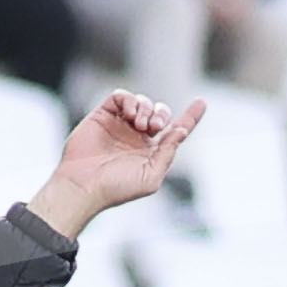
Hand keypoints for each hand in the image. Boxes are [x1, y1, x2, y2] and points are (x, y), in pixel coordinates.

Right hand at [25, 89, 204, 238]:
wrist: (84, 185)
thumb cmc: (116, 188)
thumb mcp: (151, 177)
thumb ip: (167, 154)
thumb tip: (181, 132)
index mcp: (151, 153)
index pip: (175, 131)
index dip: (189, 117)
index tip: (202, 102)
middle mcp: (137, 137)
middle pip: (160, 113)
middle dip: (162, 115)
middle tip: (155, 127)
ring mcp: (120, 125)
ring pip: (142, 103)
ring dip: (146, 109)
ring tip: (139, 124)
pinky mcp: (103, 115)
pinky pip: (121, 97)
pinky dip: (129, 99)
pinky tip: (130, 113)